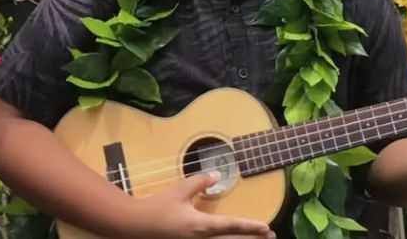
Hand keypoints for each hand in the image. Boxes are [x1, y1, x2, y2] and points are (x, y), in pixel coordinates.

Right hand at [123, 172, 274, 238]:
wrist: (135, 226)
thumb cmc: (157, 208)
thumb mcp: (179, 191)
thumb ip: (199, 183)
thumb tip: (217, 174)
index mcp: (202, 226)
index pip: (232, 226)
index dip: (251, 227)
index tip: (266, 227)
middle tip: (270, 235)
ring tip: (255, 238)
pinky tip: (228, 237)